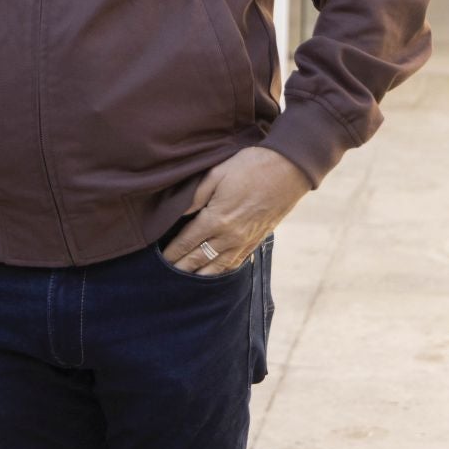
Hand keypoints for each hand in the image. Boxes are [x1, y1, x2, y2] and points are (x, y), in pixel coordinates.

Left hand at [162, 146, 309, 275]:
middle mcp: (230, 236)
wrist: (288, 170)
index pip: (186, 243)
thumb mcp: (216, 174)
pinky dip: (222, 271)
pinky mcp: (257, 241)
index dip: (171, 253)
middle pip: (199, 259)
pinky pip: (236, 263)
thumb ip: (194, 197)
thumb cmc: (249, 167)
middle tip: (165, 276)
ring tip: (186, 281)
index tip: (160, 260)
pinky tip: (214, 273)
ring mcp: (245, 241)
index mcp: (216, 219)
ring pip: (218, 267)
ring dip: (200, 275)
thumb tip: (177, 213)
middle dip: (181, 268)